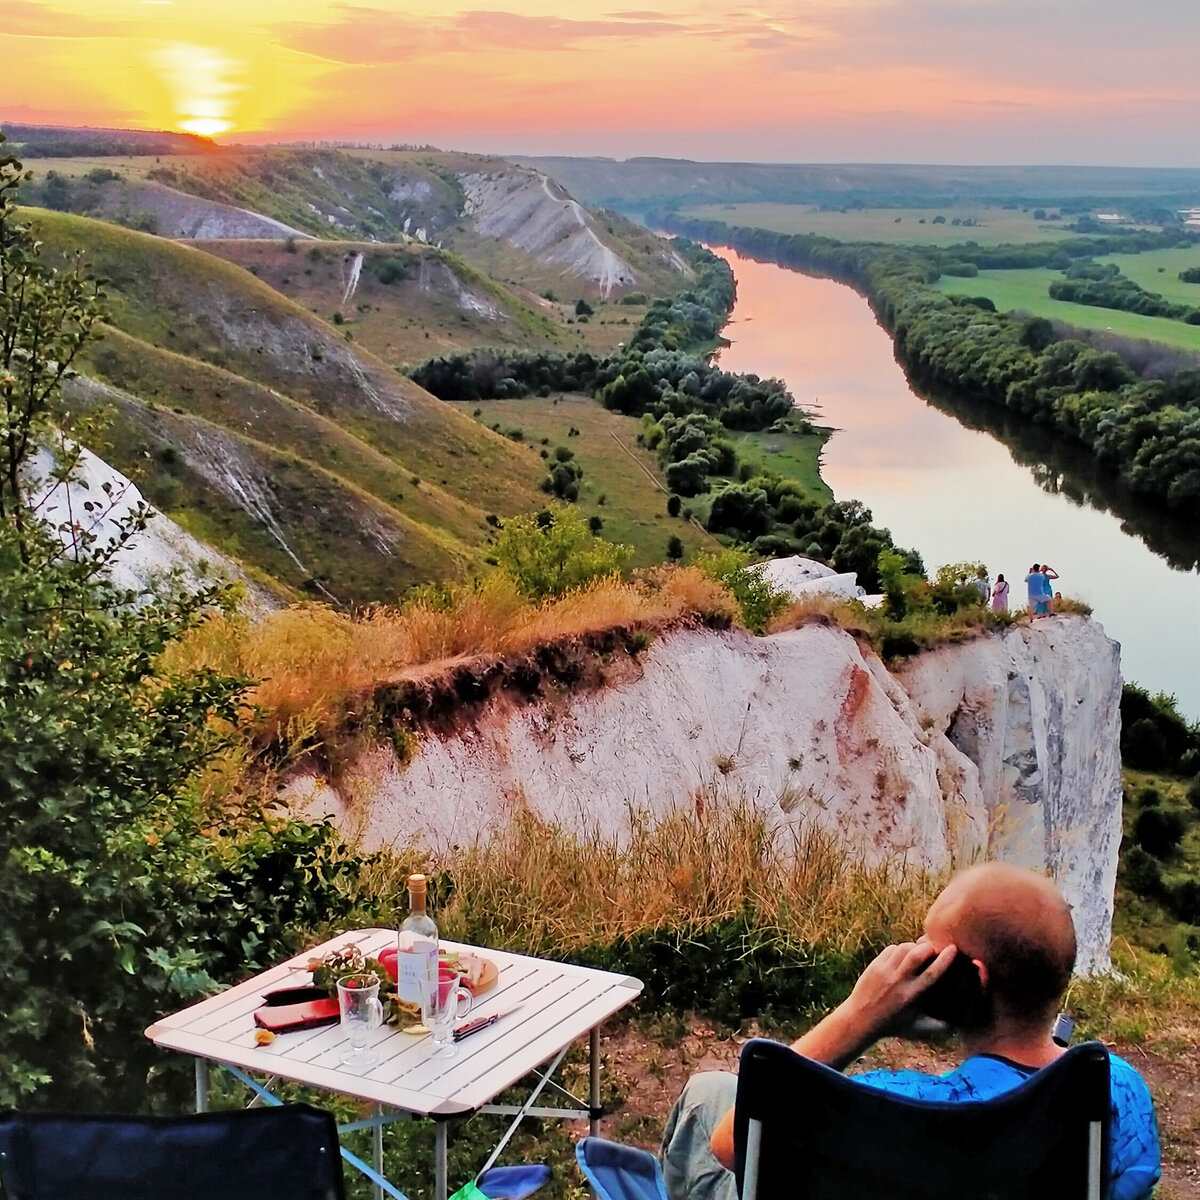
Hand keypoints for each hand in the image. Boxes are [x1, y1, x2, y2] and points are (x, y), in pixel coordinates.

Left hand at [789, 940, 959, 1069]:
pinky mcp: (874, 965)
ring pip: (904, 948)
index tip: (953, 949)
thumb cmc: (896, 1026)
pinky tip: (905, 957)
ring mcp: (884, 972)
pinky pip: (892, 949)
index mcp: (911, 996)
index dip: (944, 959)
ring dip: (915, 947)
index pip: (932, 973)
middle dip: (929, 947)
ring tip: (921, 953)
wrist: (861, 1019)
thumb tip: (965, 1019)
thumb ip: (943, 1026)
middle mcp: (898, 982)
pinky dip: (902, 949)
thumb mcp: (921, 1030)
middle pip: (917, 954)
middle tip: (936, 949)